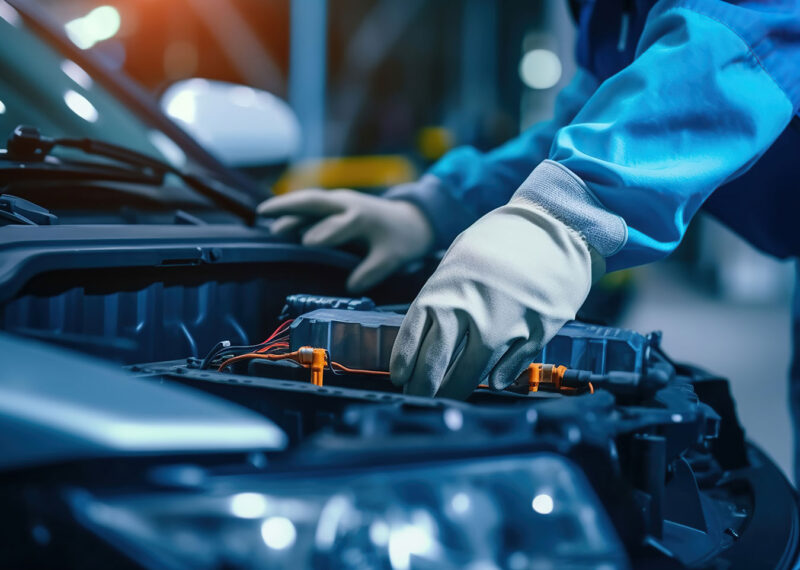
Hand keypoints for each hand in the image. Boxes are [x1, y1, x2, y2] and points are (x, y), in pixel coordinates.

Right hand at [257, 189, 433, 292]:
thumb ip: (372, 271)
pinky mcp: (335, 204)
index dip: (325, 233)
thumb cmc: (399, 240)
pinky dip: (294, 208)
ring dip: (287, 206)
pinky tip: (278, 218)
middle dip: (290, 206)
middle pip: (315, 201)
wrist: (410, 219)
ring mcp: (340, 201)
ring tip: (263, 215)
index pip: (340, 224)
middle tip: (263, 212)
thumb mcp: (392, 258)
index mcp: (362, 217)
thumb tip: (351, 287)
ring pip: (309, 200)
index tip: (307, 243)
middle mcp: (347, 204)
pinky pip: (311, 204)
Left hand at [390, 196, 602, 398]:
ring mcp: (504, 325)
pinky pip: (511, 367)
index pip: (412, 337)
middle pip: (436, 363)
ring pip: (472, 371)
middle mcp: (470, 311)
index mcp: (444, 289)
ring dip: (456, 388)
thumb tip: (428, 330)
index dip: (404, 362)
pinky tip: (492, 382)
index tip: (399, 378)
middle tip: (418, 396)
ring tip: (448, 395)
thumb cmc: (501, 240)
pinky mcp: (535, 333)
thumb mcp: (459, 259)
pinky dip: (500, 377)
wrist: (555, 225)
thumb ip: (444, 294)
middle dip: (423, 386)